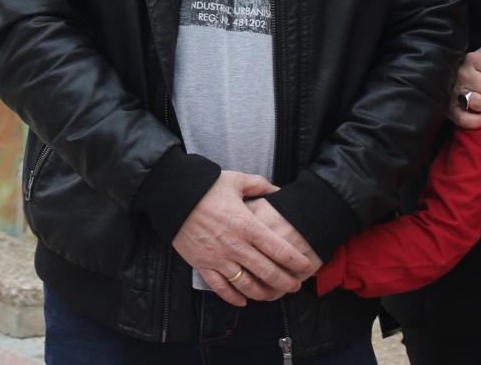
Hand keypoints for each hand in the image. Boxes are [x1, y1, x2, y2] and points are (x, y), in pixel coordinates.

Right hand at [172, 171, 311, 306]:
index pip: (279, 249)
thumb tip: (278, 189)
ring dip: (263, 293)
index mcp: (248, 226)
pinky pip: (221, 287)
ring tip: (272, 295)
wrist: (173, 196)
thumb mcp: (236, 180)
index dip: (296, 261)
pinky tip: (243, 300)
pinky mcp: (202, 265)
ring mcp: (219, 258)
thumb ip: (260, 185)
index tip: (307, 266)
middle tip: (295, 286)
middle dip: (285, 282)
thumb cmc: (206, 186)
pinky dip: (233, 297)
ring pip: (246, 285)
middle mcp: (236, 246)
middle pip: (267, 272)